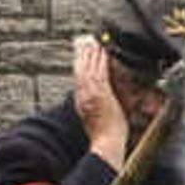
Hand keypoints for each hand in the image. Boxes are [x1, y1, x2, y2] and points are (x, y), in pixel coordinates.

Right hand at [71, 35, 127, 159]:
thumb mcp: (95, 121)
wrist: (106, 143)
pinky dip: (99, 60)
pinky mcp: (100, 93)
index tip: (82, 55)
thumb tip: (97, 104)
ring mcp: (91, 94)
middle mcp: (83, 96)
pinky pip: (99, 72)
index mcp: (81, 103)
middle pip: (81, 71)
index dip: (80, 66)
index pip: (79, 80)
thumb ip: (94, 109)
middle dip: (84, 56)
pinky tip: (102, 51)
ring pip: (89, 69)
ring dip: (91, 54)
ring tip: (93, 41)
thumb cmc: (104, 136)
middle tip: (86, 41)